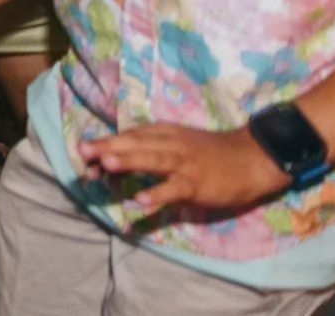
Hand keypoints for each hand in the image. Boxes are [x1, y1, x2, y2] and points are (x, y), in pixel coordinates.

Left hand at [80, 122, 287, 216]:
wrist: (251, 157)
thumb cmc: (210, 153)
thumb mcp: (178, 145)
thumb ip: (149, 151)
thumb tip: (116, 163)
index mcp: (163, 133)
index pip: (130, 136)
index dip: (107, 143)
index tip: (83, 153)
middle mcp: (170, 144)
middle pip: (135, 144)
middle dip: (108, 147)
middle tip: (82, 151)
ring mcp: (183, 163)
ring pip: (152, 160)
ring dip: (128, 161)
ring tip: (104, 165)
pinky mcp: (196, 183)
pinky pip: (174, 189)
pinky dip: (157, 194)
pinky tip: (139, 201)